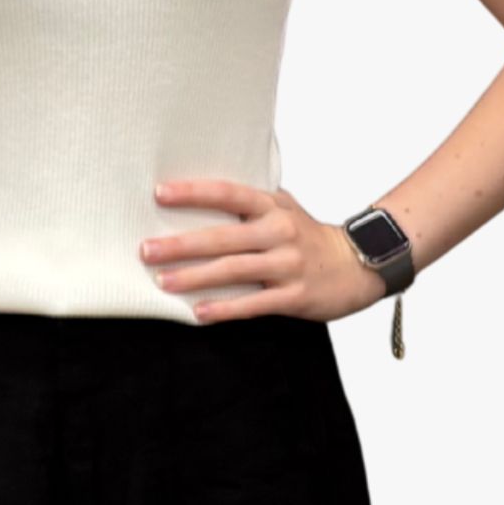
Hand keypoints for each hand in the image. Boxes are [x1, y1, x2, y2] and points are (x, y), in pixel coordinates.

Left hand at [139, 179, 387, 323]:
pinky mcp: (294, 296)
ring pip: (233, 270)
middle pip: (222, 236)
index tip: (159, 193)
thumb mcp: (282, 207)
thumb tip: (199, 193)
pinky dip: (225, 309)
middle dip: (181, 244)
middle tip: (146, 249)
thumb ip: (248, 202)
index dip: (193, 192)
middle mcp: (278, 231)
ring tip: (163, 280)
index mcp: (271, 205)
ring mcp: (287, 264)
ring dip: (194, 277)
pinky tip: (199, 312)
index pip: (227, 193)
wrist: (357, 264)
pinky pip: (253, 304)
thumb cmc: (308, 234)